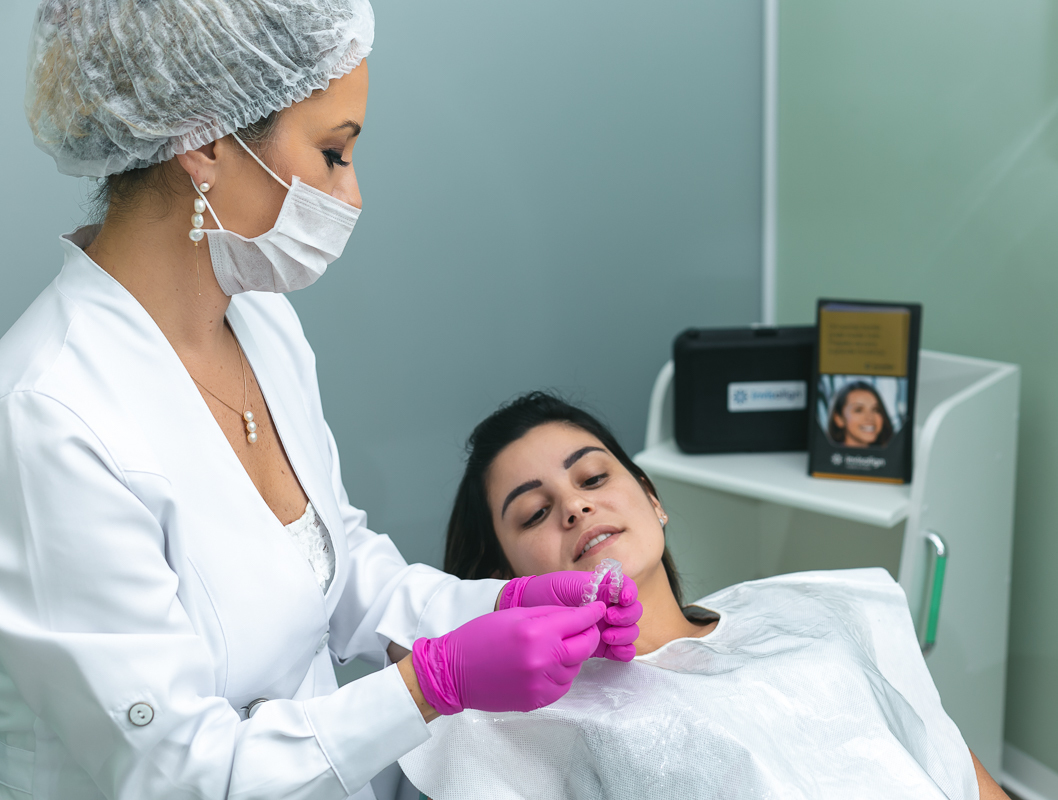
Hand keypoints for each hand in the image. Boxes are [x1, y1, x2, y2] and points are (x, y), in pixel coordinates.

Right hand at [412, 603, 604, 714]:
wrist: (454, 672)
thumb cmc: (481, 638)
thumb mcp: (515, 615)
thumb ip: (550, 614)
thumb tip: (578, 614)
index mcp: (536, 633)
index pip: (579, 621)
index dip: (592, 614)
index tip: (599, 608)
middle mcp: (543, 660)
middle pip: (585, 646)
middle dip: (588, 634)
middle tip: (583, 627)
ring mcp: (541, 684)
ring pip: (575, 667)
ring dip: (571, 655)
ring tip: (551, 647)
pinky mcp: (538, 701)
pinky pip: (563, 685)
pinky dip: (560, 674)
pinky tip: (543, 665)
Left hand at [499, 571, 641, 661]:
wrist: (530, 610)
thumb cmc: (549, 591)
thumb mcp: (571, 585)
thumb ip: (594, 589)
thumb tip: (615, 593)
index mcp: (604, 588)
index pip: (627, 588)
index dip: (630, 593)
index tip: (623, 598)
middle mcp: (609, 607)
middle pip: (633, 612)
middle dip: (626, 616)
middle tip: (610, 618)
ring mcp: (607, 626)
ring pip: (630, 632)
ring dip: (625, 634)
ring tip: (607, 636)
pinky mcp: (602, 645)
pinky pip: (622, 651)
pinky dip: (624, 651)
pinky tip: (614, 650)